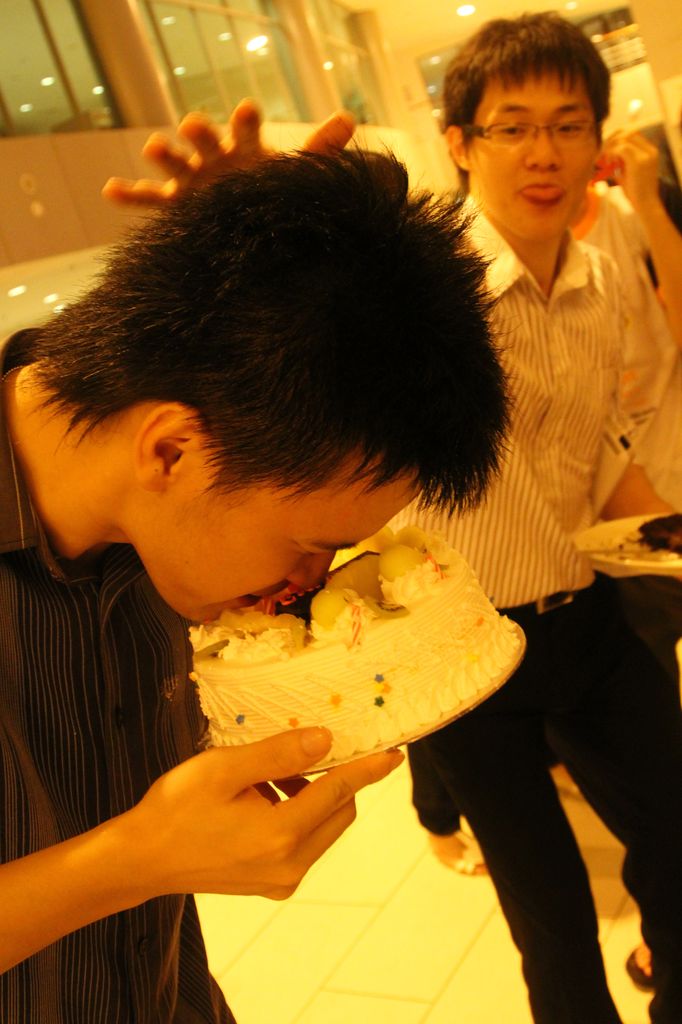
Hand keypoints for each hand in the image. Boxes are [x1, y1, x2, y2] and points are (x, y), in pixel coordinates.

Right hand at [102, 98, 354, 207]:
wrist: (253, 223)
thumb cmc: (272, 190)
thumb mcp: (297, 172)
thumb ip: (321, 147)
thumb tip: (350, 118)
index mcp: (243, 147)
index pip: (244, 128)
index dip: (245, 120)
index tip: (247, 111)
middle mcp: (214, 158)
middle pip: (203, 140)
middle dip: (198, 132)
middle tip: (193, 125)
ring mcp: (192, 180)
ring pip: (174, 165)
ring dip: (164, 155)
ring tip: (155, 148)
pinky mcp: (175, 205)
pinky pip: (148, 200)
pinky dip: (129, 194)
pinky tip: (109, 189)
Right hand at [119, 727, 402, 899]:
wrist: (141, 860)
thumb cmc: (176, 808)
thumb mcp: (224, 769)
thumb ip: (278, 754)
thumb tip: (325, 739)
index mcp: (280, 834)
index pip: (340, 792)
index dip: (367, 768)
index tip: (394, 753)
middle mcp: (289, 864)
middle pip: (338, 812)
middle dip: (333, 779)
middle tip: (301, 751)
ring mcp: (281, 880)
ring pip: (322, 828)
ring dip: (311, 797)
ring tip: (265, 777)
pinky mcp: (272, 885)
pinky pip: (303, 844)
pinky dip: (296, 816)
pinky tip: (260, 798)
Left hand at [600, 130, 660, 213]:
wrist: (645, 205)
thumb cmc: (634, 192)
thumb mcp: (625, 172)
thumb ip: (617, 160)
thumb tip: (602, 153)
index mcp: (650, 151)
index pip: (632, 133)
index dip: (616, 138)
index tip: (605, 151)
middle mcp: (650, 150)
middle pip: (628, 132)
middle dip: (611, 140)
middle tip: (601, 155)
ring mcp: (646, 154)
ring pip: (624, 138)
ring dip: (610, 148)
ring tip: (605, 163)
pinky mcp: (639, 161)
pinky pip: (621, 148)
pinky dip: (611, 154)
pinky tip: (609, 166)